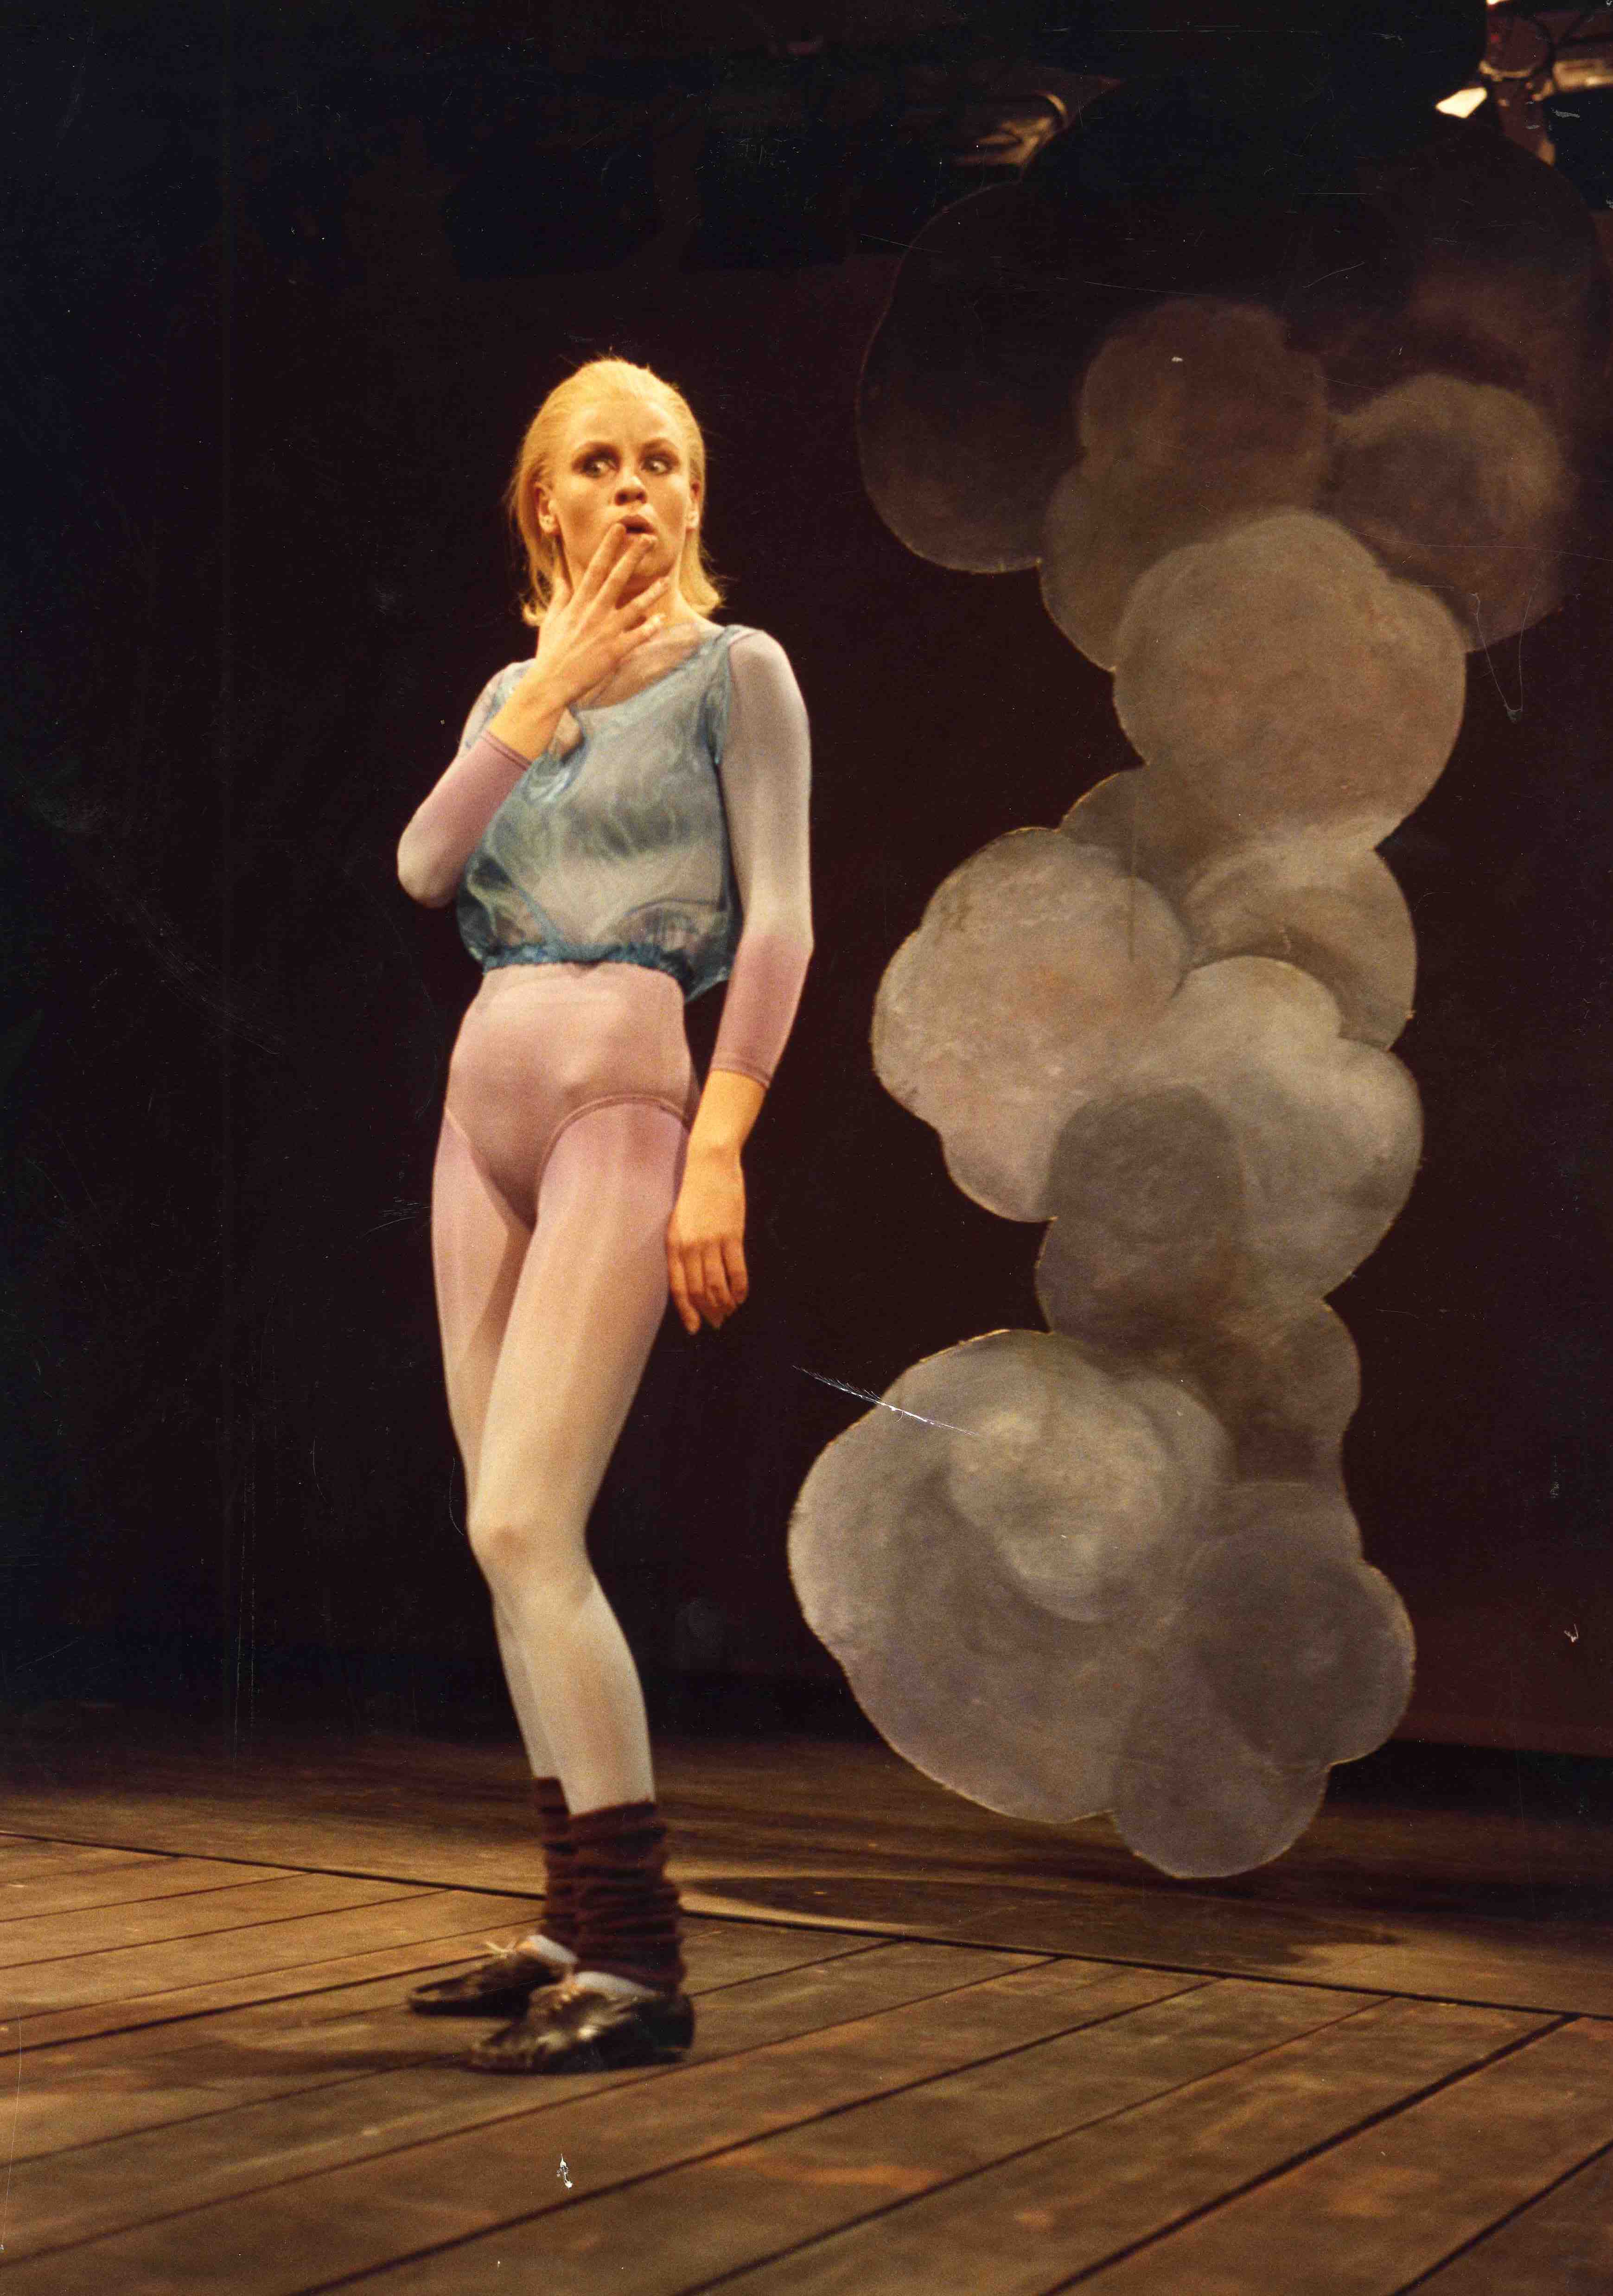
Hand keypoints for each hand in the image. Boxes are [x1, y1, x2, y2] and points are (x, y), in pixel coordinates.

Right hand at [527, 524, 670, 709]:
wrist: (550, 682)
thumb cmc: (550, 652)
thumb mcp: (552, 620)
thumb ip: (560, 596)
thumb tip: (561, 576)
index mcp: (578, 604)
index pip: (595, 569)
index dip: (608, 547)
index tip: (619, 528)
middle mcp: (593, 614)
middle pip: (616, 579)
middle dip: (632, 558)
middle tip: (648, 539)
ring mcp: (604, 632)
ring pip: (632, 607)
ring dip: (651, 593)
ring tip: (666, 579)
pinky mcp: (613, 652)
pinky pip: (636, 637)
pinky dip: (649, 628)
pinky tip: (661, 619)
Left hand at [666, 1146, 748, 1333]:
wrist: (710, 1166)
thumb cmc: (694, 1195)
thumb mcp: (679, 1223)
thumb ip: (683, 1251)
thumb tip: (693, 1279)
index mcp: (673, 1245)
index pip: (678, 1288)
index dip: (687, 1312)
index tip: (694, 1328)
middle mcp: (690, 1246)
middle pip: (699, 1291)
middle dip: (709, 1311)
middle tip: (718, 1322)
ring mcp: (711, 1241)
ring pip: (718, 1285)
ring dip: (725, 1304)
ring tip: (731, 1311)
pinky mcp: (732, 1235)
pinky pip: (737, 1270)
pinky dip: (741, 1287)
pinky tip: (742, 1296)